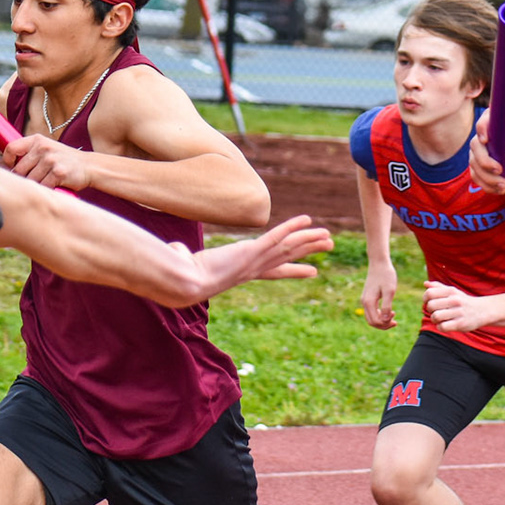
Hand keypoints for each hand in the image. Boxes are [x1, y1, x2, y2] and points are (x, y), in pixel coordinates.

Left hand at [4, 133, 91, 191]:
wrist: (89, 166)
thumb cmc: (64, 160)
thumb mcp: (47, 149)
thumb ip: (29, 153)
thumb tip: (6, 167)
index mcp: (37, 140)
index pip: (11, 148)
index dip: (7, 161)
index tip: (11, 169)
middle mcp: (42, 148)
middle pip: (19, 169)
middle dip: (21, 179)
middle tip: (28, 183)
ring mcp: (50, 160)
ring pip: (30, 180)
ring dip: (34, 186)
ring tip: (43, 184)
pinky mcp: (58, 173)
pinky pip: (42, 187)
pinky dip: (45, 190)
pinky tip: (51, 187)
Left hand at [185, 216, 332, 299]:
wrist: (183, 284)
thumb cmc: (181, 277)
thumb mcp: (188, 263)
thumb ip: (185, 255)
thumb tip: (176, 250)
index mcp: (242, 272)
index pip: (273, 270)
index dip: (293, 269)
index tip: (311, 271)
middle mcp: (252, 268)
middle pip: (288, 256)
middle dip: (309, 250)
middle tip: (328, 245)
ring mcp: (254, 260)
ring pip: (288, 248)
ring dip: (309, 240)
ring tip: (328, 236)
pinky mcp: (251, 251)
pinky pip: (276, 237)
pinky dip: (292, 227)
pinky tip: (307, 220)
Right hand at [361, 261, 397, 328]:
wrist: (379, 263)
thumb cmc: (386, 275)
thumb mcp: (390, 291)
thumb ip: (387, 306)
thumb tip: (385, 320)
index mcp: (369, 302)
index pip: (375, 321)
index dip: (385, 323)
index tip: (394, 314)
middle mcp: (364, 302)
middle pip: (372, 322)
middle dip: (383, 325)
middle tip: (395, 321)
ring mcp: (365, 300)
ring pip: (371, 318)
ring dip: (382, 321)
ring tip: (393, 317)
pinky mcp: (367, 298)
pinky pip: (372, 312)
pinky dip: (379, 315)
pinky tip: (389, 311)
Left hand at [423, 281, 490, 332]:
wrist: (483, 311)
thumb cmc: (463, 301)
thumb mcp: (453, 291)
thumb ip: (438, 287)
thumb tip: (425, 284)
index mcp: (451, 291)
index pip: (429, 293)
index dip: (425, 299)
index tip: (429, 302)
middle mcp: (455, 300)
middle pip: (430, 305)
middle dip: (430, 310)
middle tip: (435, 311)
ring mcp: (458, 312)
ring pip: (435, 316)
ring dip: (434, 320)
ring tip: (440, 319)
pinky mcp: (461, 324)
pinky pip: (442, 327)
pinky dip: (440, 327)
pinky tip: (445, 325)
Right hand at [467, 109, 504, 193]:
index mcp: (503, 129)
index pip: (487, 118)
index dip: (482, 126)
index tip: (486, 140)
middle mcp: (489, 138)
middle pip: (475, 145)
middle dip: (484, 161)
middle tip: (500, 171)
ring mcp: (481, 152)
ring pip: (474, 163)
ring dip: (487, 177)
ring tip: (504, 185)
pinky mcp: (478, 167)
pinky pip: (475, 176)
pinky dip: (486, 185)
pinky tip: (499, 189)